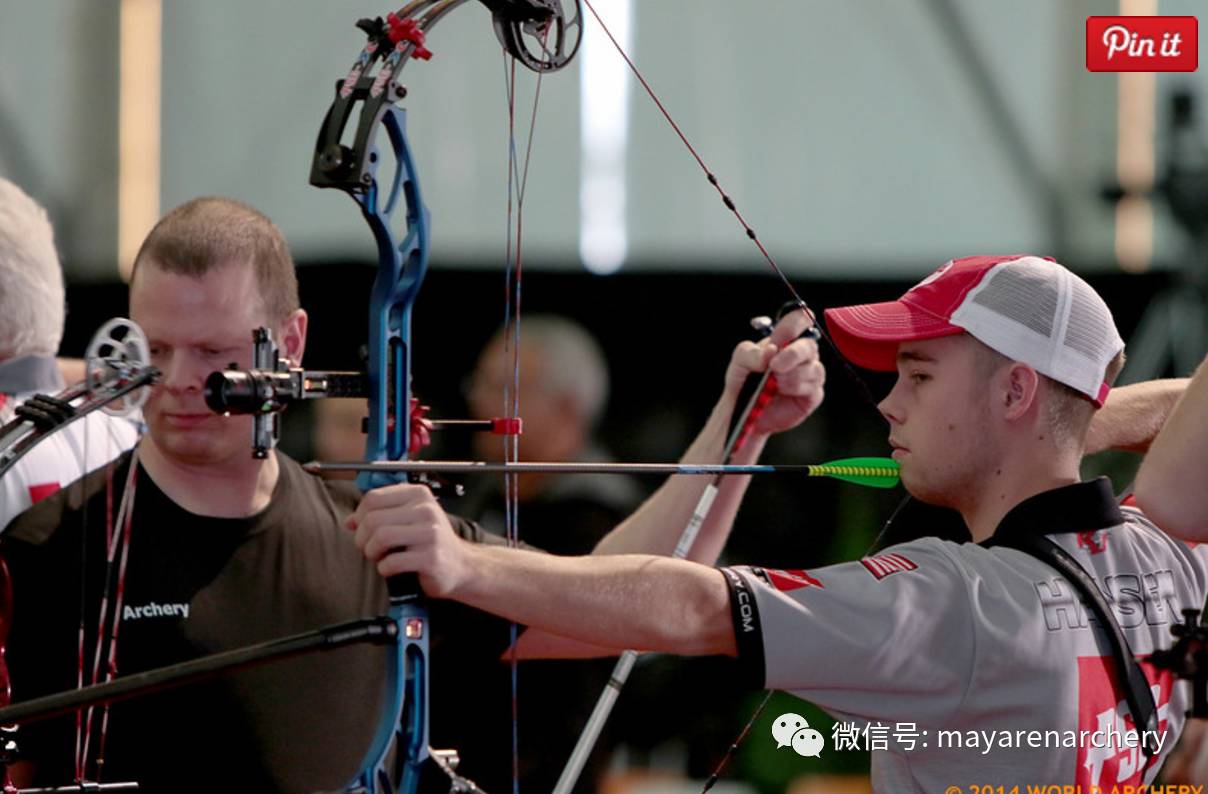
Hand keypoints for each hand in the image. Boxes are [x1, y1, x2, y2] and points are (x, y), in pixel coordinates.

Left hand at [345, 483, 468, 597]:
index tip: (363, 530)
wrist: (461, 565)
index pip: (372, 498)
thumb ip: (380, 514)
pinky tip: (392, 568)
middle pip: (373, 519)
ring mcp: (430, 533)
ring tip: (379, 557)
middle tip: (369, 548)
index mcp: (418, 494)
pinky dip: (384, 569)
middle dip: (362, 538)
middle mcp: (426, 510)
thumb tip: (349, 521)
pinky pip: (391, 562)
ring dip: (371, 553)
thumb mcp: (409, 519)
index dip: (359, 516)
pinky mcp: (430, 557)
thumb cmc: (430, 541)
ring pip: (380, 538)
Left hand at [723, 309, 824, 435]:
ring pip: (813, 368)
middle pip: (809, 345)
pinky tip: (782, 391)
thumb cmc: (744, 382)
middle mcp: (800, 354)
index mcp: (784, 340)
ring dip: (791, 376)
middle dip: (792, 355)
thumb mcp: (739, 362)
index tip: (783, 335)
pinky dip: (796, 388)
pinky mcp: (813, 394)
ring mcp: (809, 374)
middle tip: (773, 366)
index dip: (797, 321)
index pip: (799, 320)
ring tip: (774, 384)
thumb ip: (752, 353)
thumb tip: (772, 350)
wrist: (743, 412)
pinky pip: (813, 387)